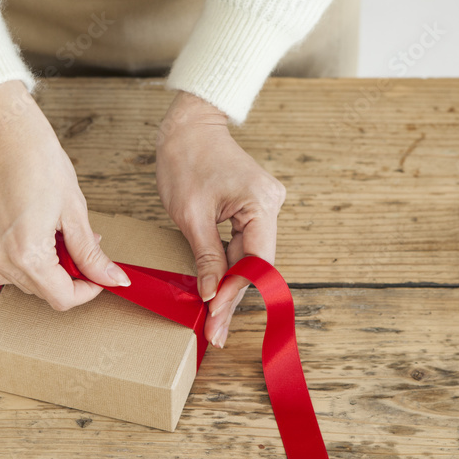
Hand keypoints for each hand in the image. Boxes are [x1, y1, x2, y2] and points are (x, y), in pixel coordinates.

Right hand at [0, 80, 129, 309]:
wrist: (0, 127)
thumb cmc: (37, 158)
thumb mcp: (74, 209)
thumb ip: (90, 253)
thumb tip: (113, 279)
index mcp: (27, 254)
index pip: (62, 298)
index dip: (87, 291)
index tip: (98, 276)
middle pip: (40, 291)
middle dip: (66, 276)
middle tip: (80, 246)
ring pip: (17, 281)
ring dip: (41, 270)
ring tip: (54, 237)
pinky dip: (17, 260)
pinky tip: (29, 234)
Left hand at [155, 91, 285, 347]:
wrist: (189, 126)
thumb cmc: (186, 160)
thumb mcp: (190, 214)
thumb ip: (205, 256)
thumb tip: (210, 294)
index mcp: (261, 203)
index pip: (255, 261)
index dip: (235, 294)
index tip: (215, 319)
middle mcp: (272, 205)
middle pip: (256, 263)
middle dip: (233, 297)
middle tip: (215, 332)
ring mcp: (265, 206)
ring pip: (249, 257)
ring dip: (232, 285)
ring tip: (215, 320)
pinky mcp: (254, 208)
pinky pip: (244, 244)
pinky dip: (230, 266)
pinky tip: (218, 291)